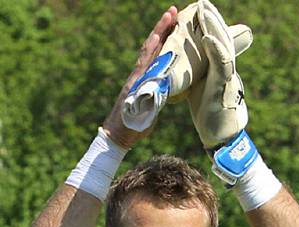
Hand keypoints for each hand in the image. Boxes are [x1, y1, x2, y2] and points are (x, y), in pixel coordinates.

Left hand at [103, 7, 177, 148]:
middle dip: (162, 28)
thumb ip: (148, 102)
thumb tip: (158, 91)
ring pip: (150, 51)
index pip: (151, 52)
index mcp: (139, 79)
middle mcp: (138, 74)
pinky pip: (151, 61)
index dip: (160, 35)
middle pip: (150, 45)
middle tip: (174, 11)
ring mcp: (138, 77)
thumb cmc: (130, 127)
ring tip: (172, 23)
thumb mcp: (141, 116)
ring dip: (161, 36)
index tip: (170, 19)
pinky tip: (167, 47)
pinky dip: (159, 50)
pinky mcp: (140, 82)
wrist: (116, 134)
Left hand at [188, 1, 252, 148]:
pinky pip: (220, 66)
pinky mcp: (223, 90)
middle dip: (213, 21)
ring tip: (205, 12)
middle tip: (203, 2)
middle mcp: (225, 72)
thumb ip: (200, 74)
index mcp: (218, 71)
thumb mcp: (202, 89)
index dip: (210, 27)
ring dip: (214, 29)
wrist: (221, 139)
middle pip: (221, 40)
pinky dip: (215, 50)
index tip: (202, 10)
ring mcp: (226, 80)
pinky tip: (207, 37)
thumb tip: (194, 65)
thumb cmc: (211, 116)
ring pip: (223, 49)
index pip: (215, 44)